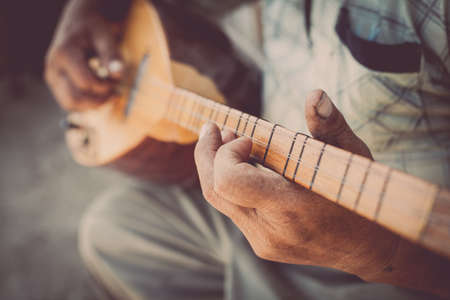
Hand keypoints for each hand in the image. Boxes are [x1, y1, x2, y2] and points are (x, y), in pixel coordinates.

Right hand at [45, 0, 131, 110]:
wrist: (78, 25)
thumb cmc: (92, 29)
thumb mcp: (105, 36)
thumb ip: (111, 55)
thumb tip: (118, 74)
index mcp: (64, 55)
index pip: (85, 83)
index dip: (105, 86)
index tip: (117, 80)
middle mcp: (53, 69)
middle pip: (74, 100)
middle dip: (98, 101)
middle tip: (114, 93)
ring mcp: (52, 78)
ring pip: (70, 105)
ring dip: (92, 104)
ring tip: (108, 92)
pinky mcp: (56, 85)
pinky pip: (69, 102)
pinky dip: (86, 103)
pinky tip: (100, 93)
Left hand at [194, 90, 398, 277]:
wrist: (368, 246)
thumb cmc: (359, 194)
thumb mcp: (350, 156)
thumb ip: (330, 125)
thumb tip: (315, 94)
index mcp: (290, 209)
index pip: (229, 182)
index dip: (227, 154)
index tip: (247, 137)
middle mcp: (270, 231)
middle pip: (214, 190)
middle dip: (206, 154)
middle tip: (212, 128)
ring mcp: (263, 241)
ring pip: (219, 200)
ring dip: (215, 166)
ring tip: (228, 140)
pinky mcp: (261, 244)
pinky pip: (232, 209)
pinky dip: (229, 182)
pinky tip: (241, 163)